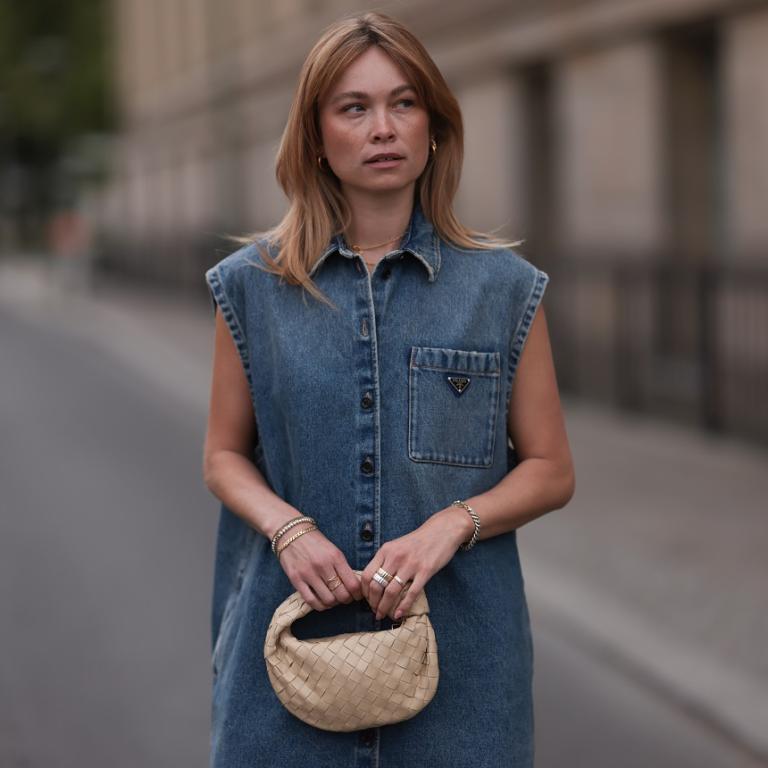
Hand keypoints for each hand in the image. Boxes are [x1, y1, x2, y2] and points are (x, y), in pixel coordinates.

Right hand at [277, 526, 362, 610]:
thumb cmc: (315, 541)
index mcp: (335, 557)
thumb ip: (342, 567)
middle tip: (346, 598)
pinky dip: (319, 606)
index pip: (352, 584)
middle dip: (346, 599)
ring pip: (328, 600)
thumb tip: (353, 585)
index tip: (357, 595)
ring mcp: (308, 573)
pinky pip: (311, 601)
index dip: (357, 594)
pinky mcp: (296, 579)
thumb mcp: (333, 550)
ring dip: (333, 603)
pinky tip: (322, 602)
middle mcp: (323, 566)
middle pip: (341, 594)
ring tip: (333, 599)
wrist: (291, 532)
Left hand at [360, 506, 471, 621]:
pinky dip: (403, 606)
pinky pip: (411, 593)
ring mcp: (411, 564)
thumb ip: (385, 560)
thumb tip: (373, 581)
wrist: (441, 531)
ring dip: (384, 607)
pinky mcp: (425, 571)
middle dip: (373, 602)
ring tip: (383, 615)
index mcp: (386, 550)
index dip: (365, 591)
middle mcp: (396, 557)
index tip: (366, 600)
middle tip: (374, 611)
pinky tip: (399, 614)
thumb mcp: (396, 545)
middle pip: (377, 585)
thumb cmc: (417, 541)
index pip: (367, 575)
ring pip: (391, 592)